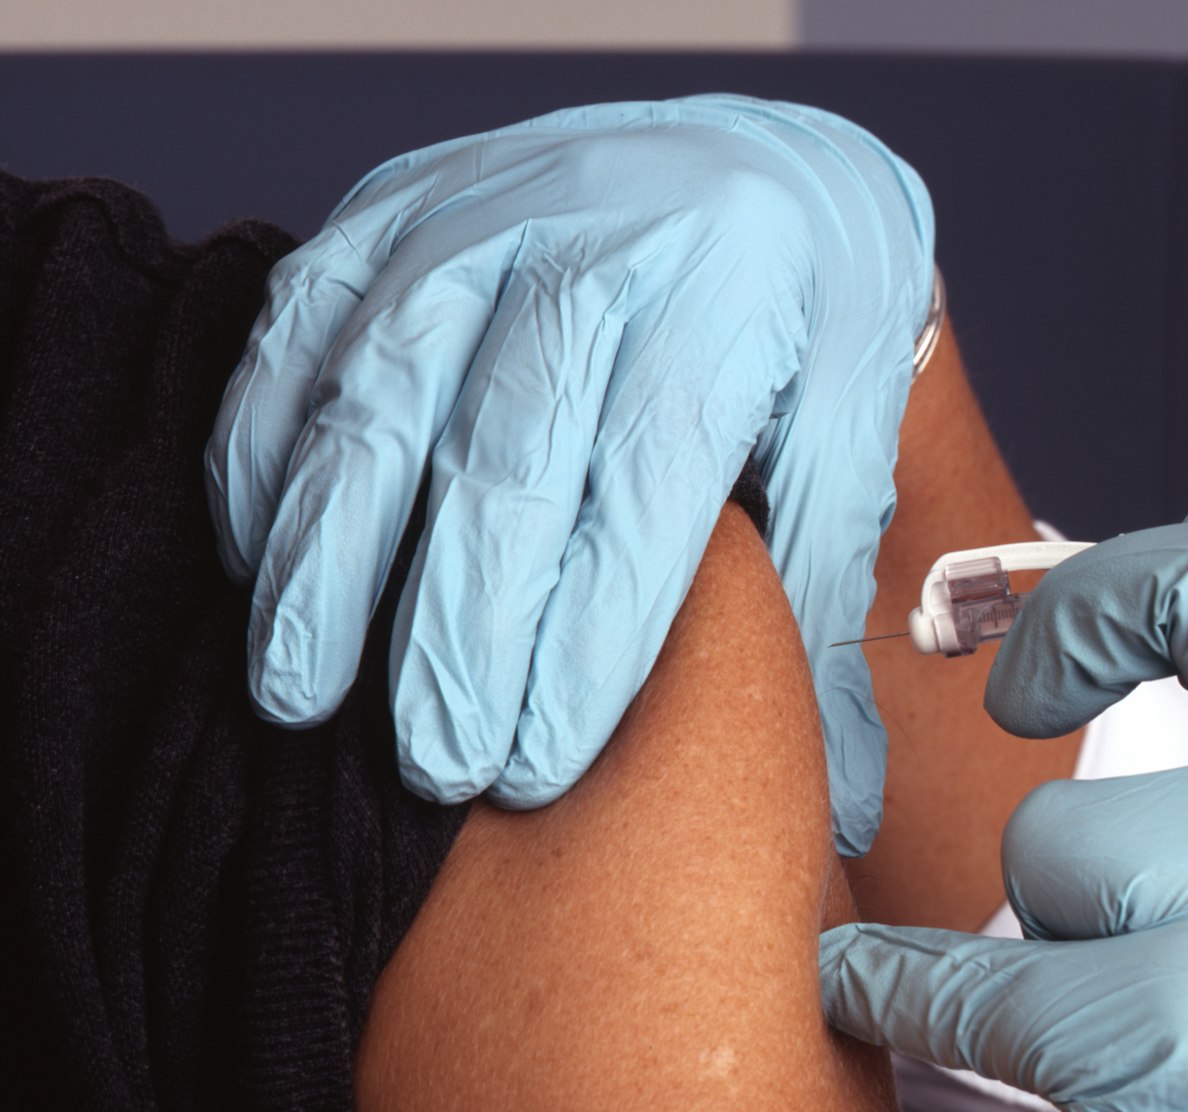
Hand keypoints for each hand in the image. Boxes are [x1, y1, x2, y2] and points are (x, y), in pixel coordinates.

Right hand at [207, 96, 934, 851]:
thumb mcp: (855, 439)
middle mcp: (590, 254)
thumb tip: (845, 799)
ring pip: (376, 403)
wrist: (749, 166)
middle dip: (457, 631)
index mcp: (724, 309)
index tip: (533, 767)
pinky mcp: (386, 212)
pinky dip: (263, 450)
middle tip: (434, 766)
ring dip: (328, 560)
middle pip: (502, 463)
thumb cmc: (805, 326)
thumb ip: (826, 605)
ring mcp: (473, 223)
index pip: (640, 496)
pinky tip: (264, 563)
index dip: (583, 642)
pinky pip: (299, 334)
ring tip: (300, 693)